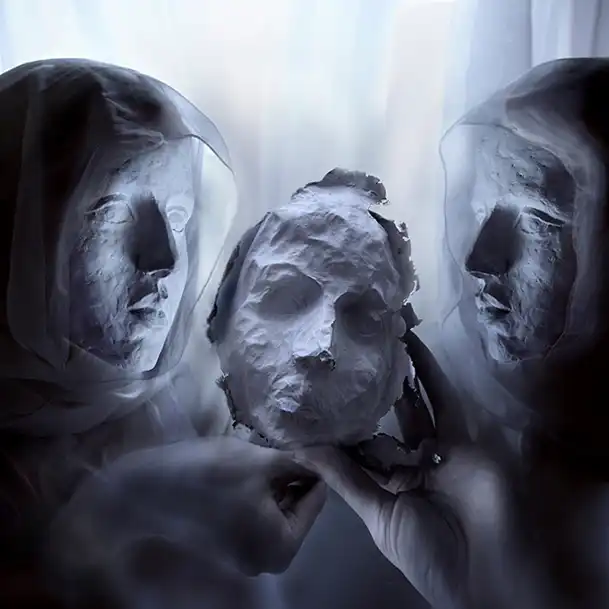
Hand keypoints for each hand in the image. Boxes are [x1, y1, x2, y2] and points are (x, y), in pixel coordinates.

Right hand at [48, 437, 325, 597]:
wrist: (145, 492)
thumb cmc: (209, 475)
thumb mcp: (261, 462)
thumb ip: (298, 463)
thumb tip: (324, 458)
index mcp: (282, 548)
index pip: (316, 499)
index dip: (311, 467)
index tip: (300, 444)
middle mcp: (268, 562)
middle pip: (295, 508)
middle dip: (289, 477)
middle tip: (276, 448)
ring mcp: (245, 557)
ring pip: (274, 511)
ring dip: (272, 484)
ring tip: (256, 457)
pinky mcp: (226, 546)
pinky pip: (254, 517)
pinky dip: (254, 494)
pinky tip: (241, 473)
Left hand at [298, 333, 519, 608]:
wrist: (484, 570)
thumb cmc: (427, 551)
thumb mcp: (379, 516)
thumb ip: (345, 479)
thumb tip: (300, 450)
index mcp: (389, 483)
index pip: (361, 446)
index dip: (345, 423)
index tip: (323, 393)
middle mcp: (411, 462)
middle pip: (389, 420)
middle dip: (372, 392)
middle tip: (351, 358)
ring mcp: (438, 449)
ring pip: (416, 404)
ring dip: (401, 373)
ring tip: (381, 340)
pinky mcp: (463, 438)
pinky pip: (443, 401)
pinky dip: (430, 374)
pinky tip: (413, 347)